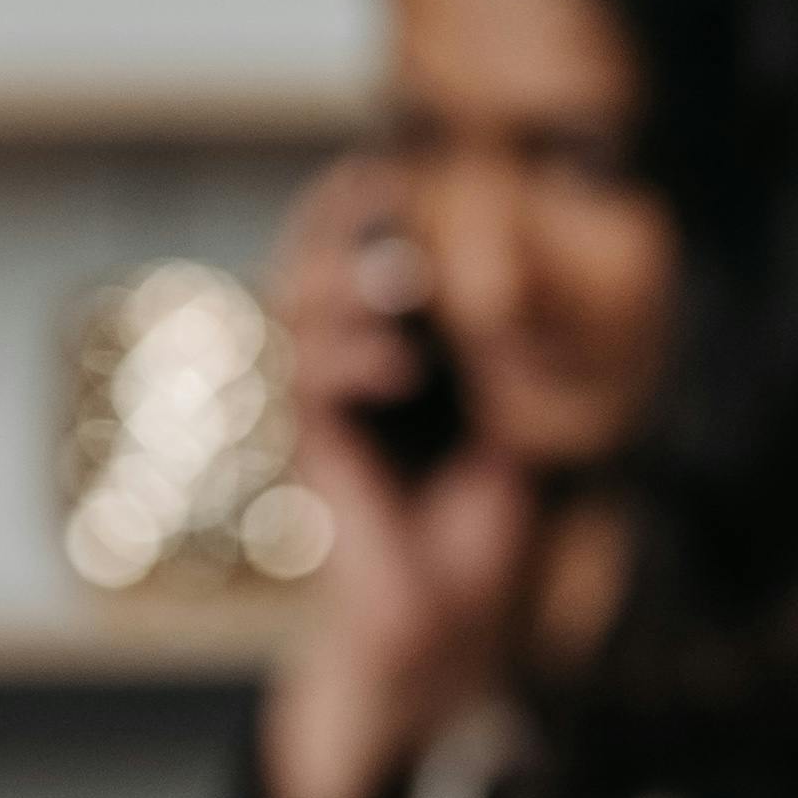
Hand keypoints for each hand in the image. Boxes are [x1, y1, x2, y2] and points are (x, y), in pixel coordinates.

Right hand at [262, 155, 527, 797]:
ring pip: (292, 311)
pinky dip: (349, 359)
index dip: (350, 206)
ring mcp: (316, 409)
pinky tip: (400, 365)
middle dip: (338, 226)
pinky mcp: (309, 455)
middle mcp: (337, 371)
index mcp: (378, 352)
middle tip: (386, 202)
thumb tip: (505, 279)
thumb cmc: (474, 529)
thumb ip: (494, 353)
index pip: (342, 255)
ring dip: (345, 283)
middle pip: (302, 264)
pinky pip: (305, 380)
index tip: (385, 167)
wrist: (442, 631)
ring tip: (408, 283)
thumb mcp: (504, 422)